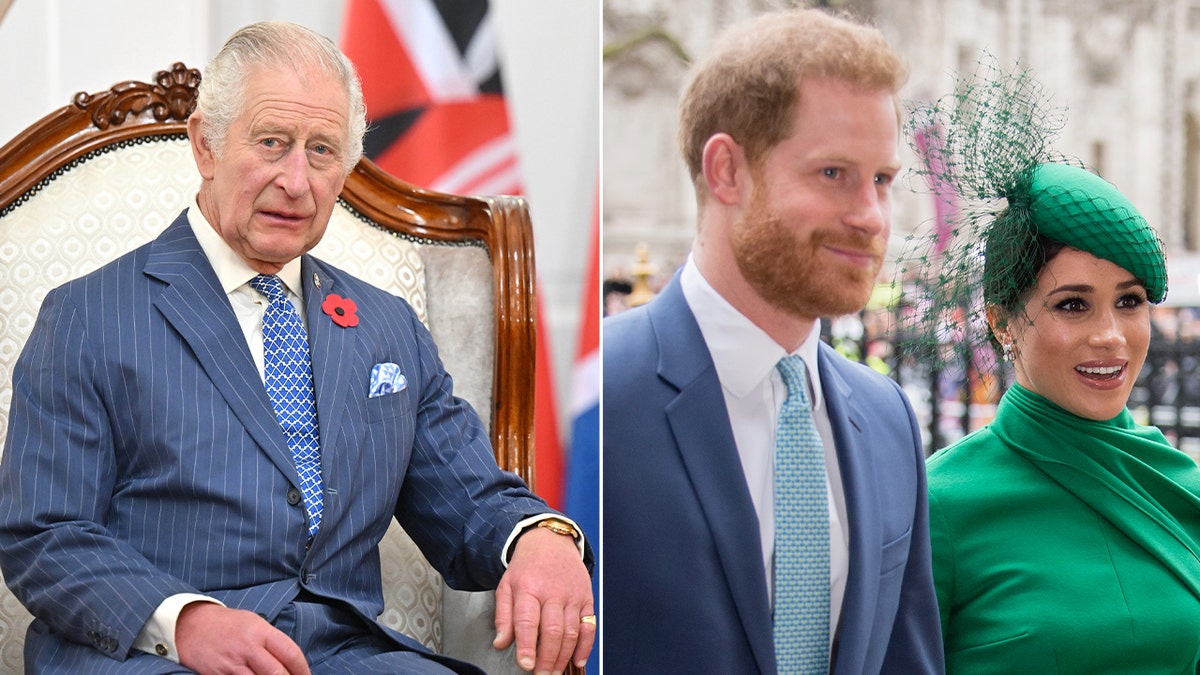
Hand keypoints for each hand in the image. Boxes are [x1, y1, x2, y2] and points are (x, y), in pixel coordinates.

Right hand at [176, 602, 309, 674]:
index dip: (302, 669)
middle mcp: (248, 648)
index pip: (290, 653)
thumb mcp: (253, 623)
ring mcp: (232, 664)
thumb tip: (290, 661)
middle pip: (277, 673)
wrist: (190, 625)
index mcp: (261, 631)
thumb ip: (271, 641)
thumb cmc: (227, 624)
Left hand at [493, 527, 593, 673]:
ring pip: (571, 632)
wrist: (551, 541)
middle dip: (547, 659)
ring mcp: (572, 595)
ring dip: (564, 657)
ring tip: (555, 672)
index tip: (526, 665)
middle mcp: (553, 592)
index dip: (527, 646)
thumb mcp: (506, 585)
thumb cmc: (527, 567)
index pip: (528, 622)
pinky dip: (585, 646)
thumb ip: (503, 616)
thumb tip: (501, 643)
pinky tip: (577, 660)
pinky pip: (589, 626)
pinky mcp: (586, 598)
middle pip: (553, 631)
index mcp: (529, 587)